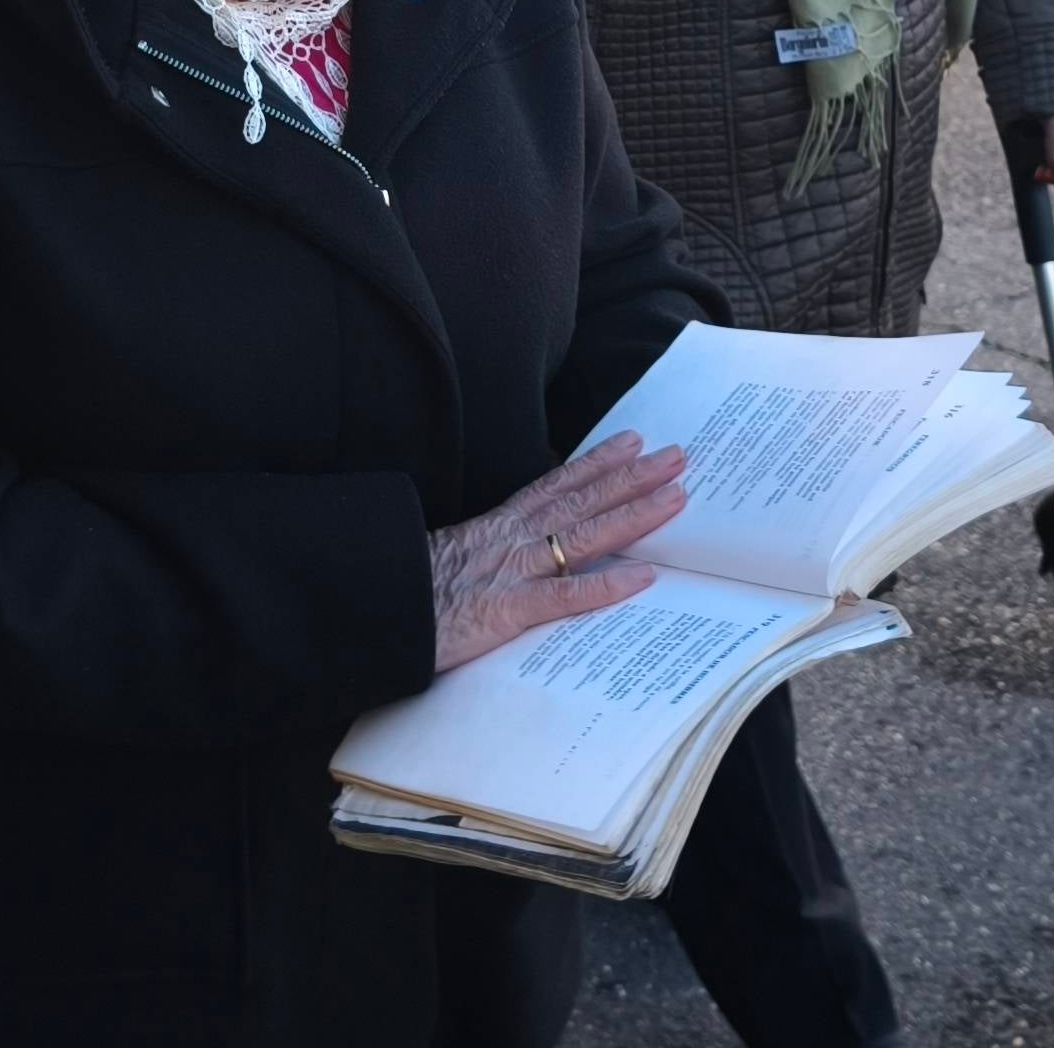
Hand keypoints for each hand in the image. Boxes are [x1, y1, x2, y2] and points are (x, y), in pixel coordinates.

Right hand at [425, 432, 687, 670]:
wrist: (375, 611)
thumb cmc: (407, 591)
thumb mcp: (453, 558)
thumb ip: (487, 549)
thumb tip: (517, 549)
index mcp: (497, 526)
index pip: (555, 485)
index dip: (596, 462)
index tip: (632, 441)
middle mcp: (511, 539)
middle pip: (582, 501)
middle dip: (632, 477)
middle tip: (678, 455)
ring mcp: (511, 572)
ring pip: (583, 536)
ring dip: (633, 515)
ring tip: (676, 496)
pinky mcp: (506, 610)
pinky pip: (565, 596)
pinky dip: (604, 585)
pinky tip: (642, 577)